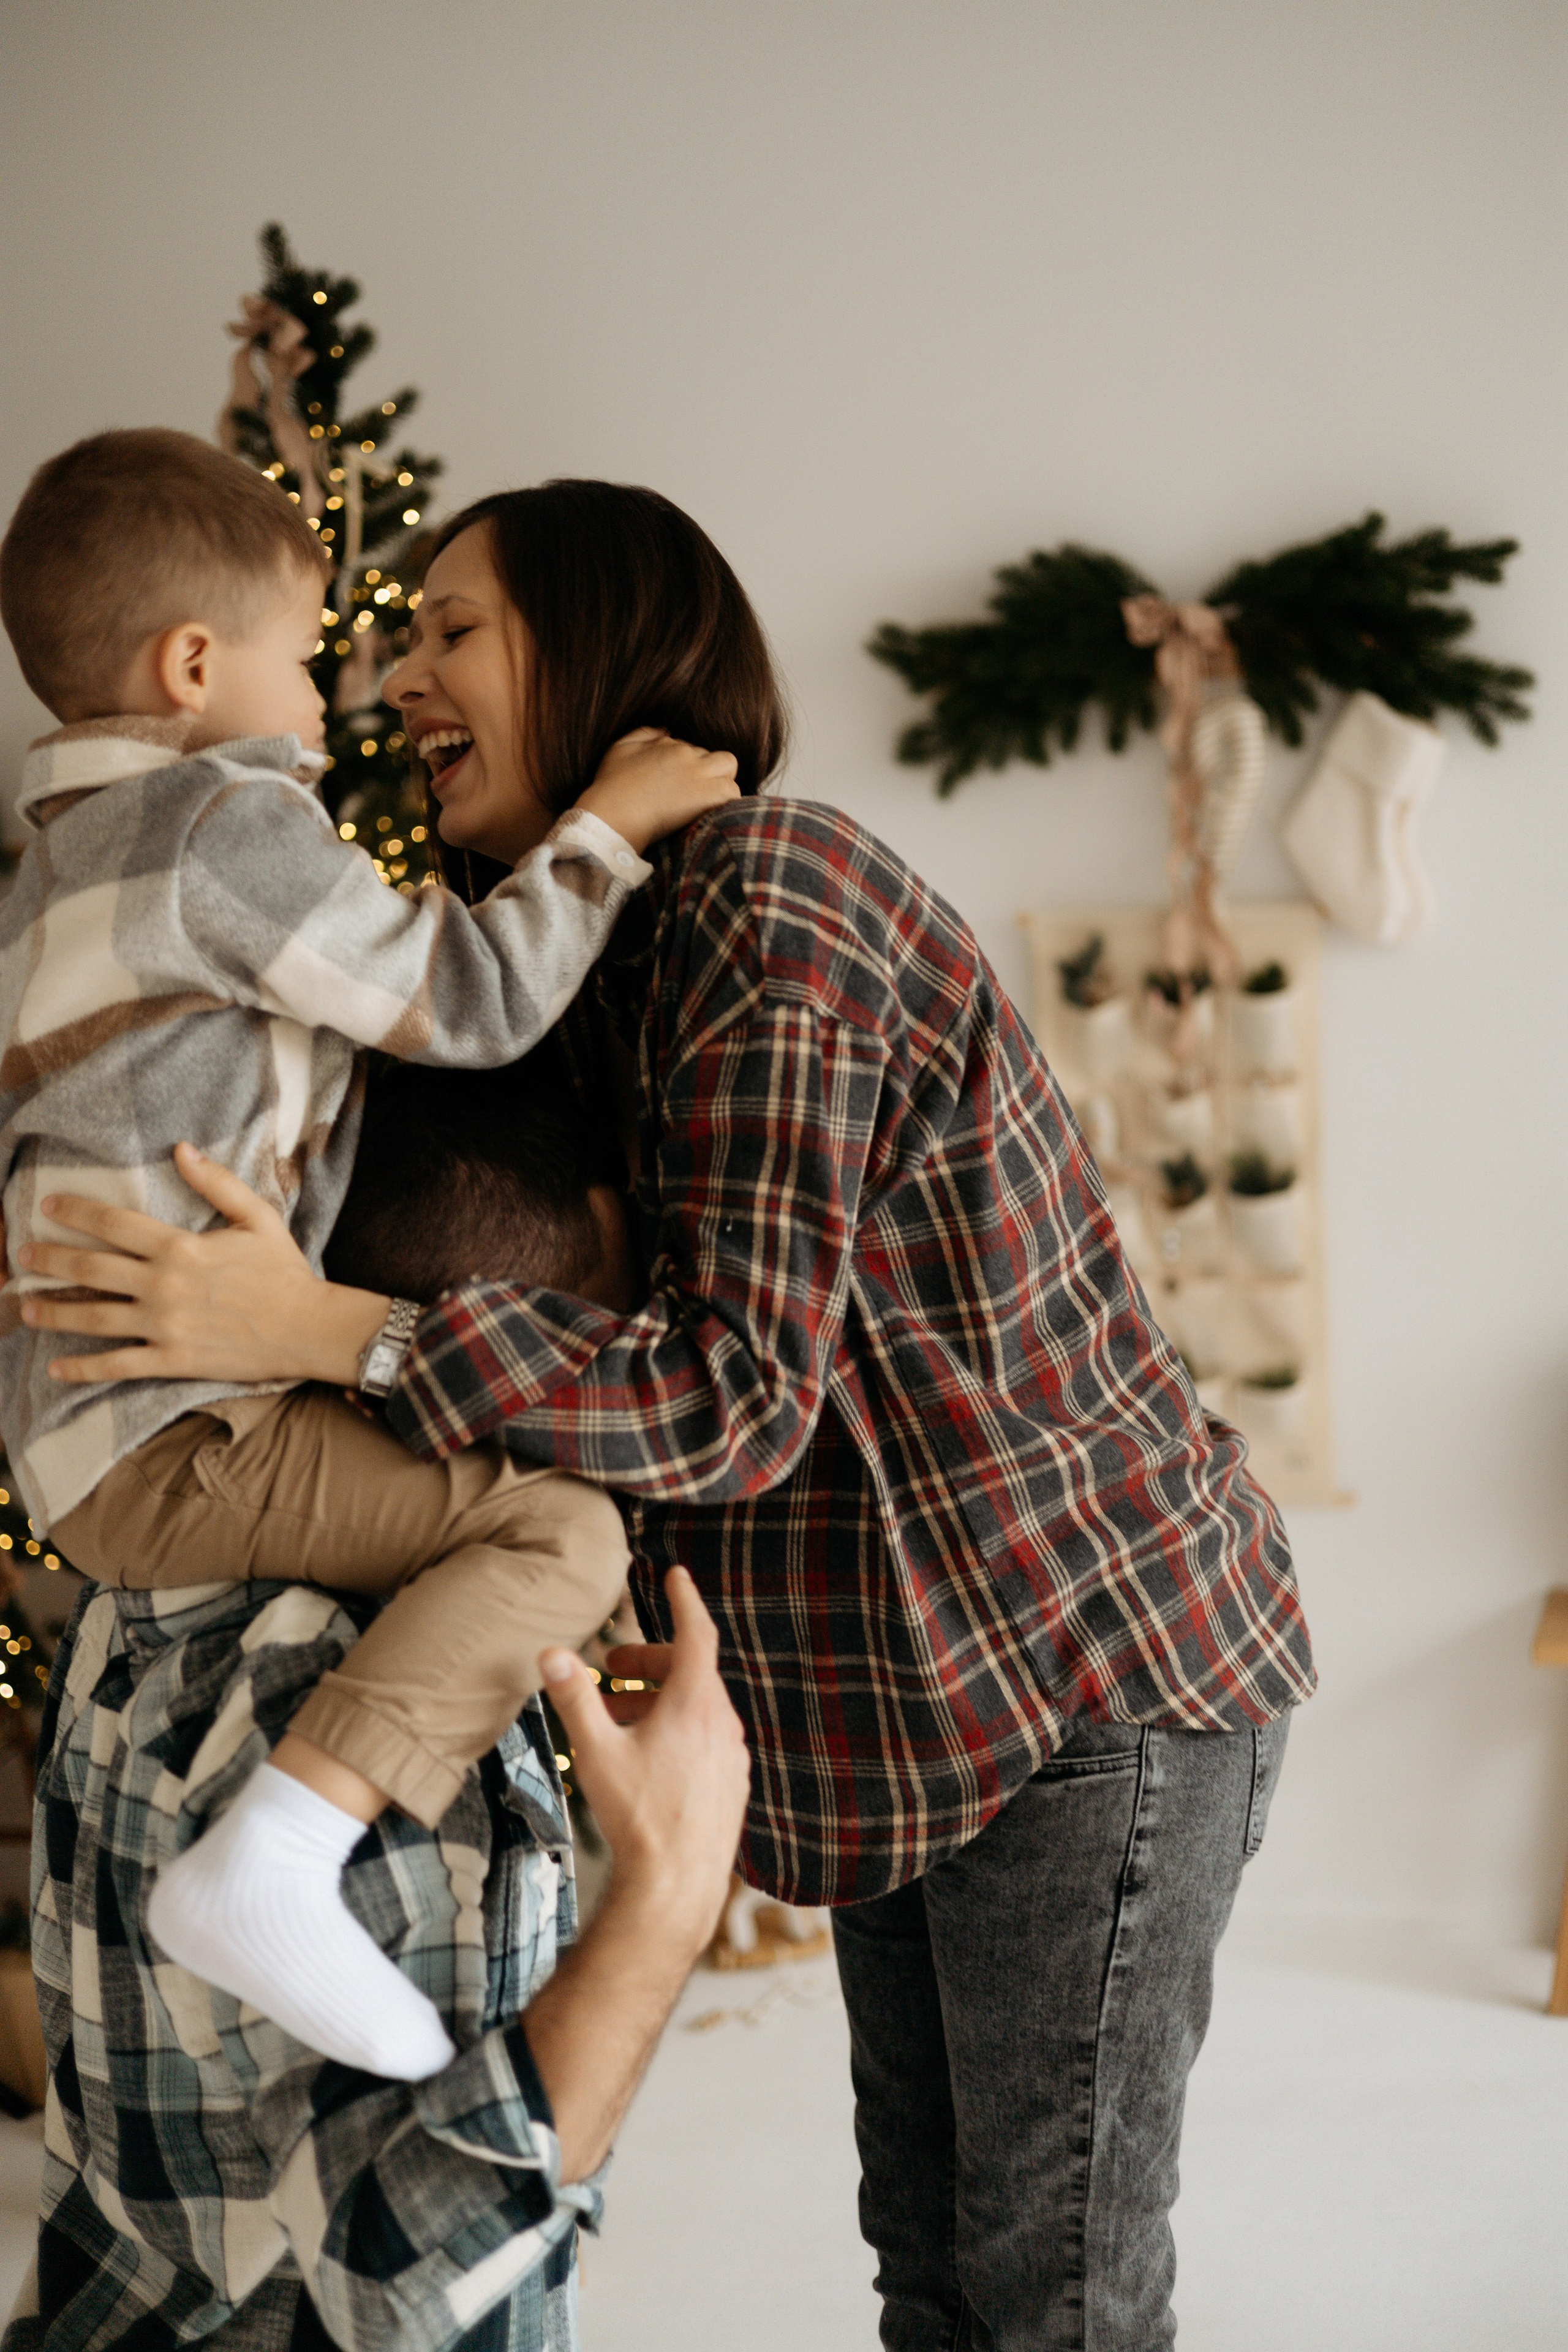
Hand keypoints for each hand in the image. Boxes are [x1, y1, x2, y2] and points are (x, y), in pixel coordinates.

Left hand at [16, 1142, 386, 1386]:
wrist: (309, 1328)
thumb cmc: (285, 1271)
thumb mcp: (257, 1216)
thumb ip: (216, 1182)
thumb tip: (181, 1149)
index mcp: (180, 1248)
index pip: (114, 1225)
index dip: (76, 1213)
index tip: (47, 1206)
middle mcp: (163, 1286)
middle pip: (91, 1270)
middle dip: (50, 1260)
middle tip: (22, 1254)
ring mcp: (164, 1327)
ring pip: (95, 1318)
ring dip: (54, 1313)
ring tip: (25, 1307)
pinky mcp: (172, 1360)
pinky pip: (118, 1365)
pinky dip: (83, 1368)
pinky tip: (56, 1367)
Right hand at [541, 1568, 748, 1957]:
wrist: (677, 1887)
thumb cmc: (638, 1817)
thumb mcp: (596, 1752)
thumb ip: (574, 1697)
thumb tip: (549, 1652)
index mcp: (695, 1704)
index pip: (696, 1632)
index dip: (684, 1600)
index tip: (676, 1575)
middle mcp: (722, 1723)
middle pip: (689, 1671)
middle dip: (649, 1662)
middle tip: (611, 1669)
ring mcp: (732, 1755)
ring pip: (697, 1707)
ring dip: (659, 1700)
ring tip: (617, 1717)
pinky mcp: (732, 1783)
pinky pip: (707, 1739)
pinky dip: (678, 1730)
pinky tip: (646, 1756)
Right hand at [576, 727, 739, 855]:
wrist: (613, 816)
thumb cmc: (611, 786)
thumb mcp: (619, 748)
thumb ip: (644, 733)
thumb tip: (667, 729)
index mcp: (668, 744)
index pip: (690, 747)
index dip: (685, 765)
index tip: (675, 783)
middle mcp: (686, 754)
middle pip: (711, 755)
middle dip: (706, 770)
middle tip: (692, 791)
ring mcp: (699, 773)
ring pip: (728, 766)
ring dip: (721, 780)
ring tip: (706, 799)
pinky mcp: (709, 795)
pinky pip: (732, 791)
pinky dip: (725, 800)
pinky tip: (710, 810)